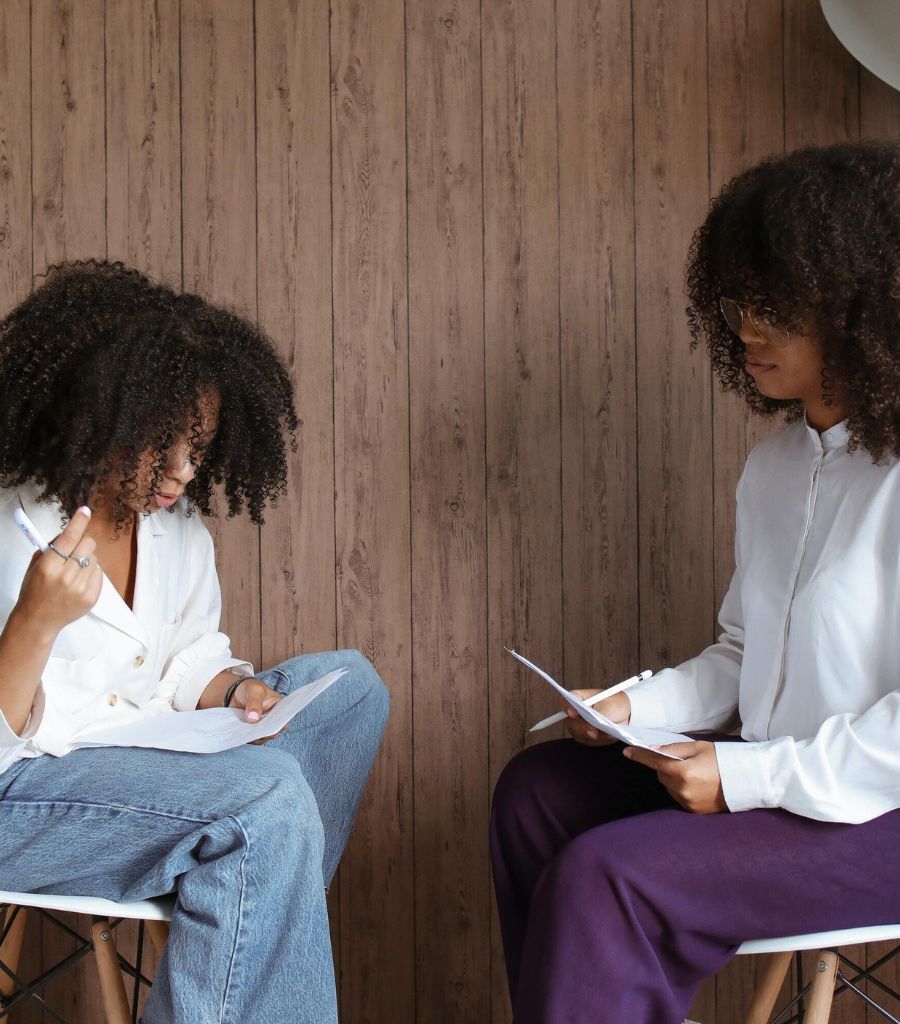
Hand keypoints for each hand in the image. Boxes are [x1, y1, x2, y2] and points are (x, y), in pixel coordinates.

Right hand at [15, 507, 102, 638]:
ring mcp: (81, 588)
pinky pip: (99, 573)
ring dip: (86, 559)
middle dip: (82, 542)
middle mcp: (66, 577)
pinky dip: (91, 573)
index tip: (85, 511)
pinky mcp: (92, 597)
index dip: (78, 522)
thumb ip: (52, 547)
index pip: (69, 538)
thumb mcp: (35, 565)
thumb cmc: (34, 590)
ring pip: (95, 558)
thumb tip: (71, 529)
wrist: (38, 621)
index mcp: (48, 567)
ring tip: (73, 571)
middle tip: (74, 550)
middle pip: (88, 544)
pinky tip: (78, 582)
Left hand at [229, 677, 284, 743]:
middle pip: (272, 732)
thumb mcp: (254, 691)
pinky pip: (250, 739)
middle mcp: (273, 721)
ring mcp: (262, 727)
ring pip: (261, 738)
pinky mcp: (251, 732)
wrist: (237, 692)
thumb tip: (253, 720)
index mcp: (280, 709)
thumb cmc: (250, 688)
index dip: (277, 726)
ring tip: (244, 732)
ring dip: (253, 737)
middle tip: (253, 731)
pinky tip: (239, 734)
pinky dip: (245, 738)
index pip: (283, 721)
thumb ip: (254, 703)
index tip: (268, 727)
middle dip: (263, 734)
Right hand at [563, 690, 631, 746]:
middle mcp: (575, 713)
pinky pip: (589, 742)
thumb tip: (595, 720)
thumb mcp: (610, 705)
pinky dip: (600, 741)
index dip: (567, 707)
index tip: (573, 713)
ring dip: (595, 736)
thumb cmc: (616, 704)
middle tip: (594, 732)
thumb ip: (600, 712)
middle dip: (583, 728)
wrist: (626, 714)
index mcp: (578, 698)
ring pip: (579, 735)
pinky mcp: (586, 737)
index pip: (566, 700)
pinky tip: (610, 736)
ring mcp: (579, 726)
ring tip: (609, 734)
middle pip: (571, 722)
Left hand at [624, 741, 726, 813]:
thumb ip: (673, 749)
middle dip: (665, 766)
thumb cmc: (722, 759)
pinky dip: (681, 789)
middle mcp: (682, 789)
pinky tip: (696, 784)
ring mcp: (687, 802)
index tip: (627, 751)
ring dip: (673, 779)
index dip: (639, 755)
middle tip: (682, 760)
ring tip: (693, 773)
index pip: (654, 762)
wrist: (746, 780)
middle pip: (661, 775)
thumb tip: (653, 749)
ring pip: (669, 787)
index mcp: (683, 771)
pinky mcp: (693, 811)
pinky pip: (678, 797)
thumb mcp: (698, 747)